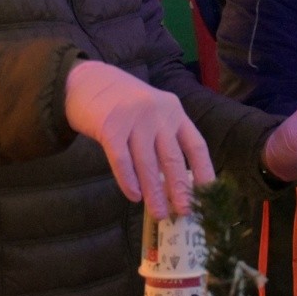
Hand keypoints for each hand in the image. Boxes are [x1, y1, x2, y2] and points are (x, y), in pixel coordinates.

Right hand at [65, 60, 213, 219]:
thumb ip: (163, 140)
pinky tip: (134, 196)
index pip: (196, 145)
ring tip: (159, 213)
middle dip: (180, 188)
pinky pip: (121, 160)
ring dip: (154, 193)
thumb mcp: (152, 114)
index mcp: (174, 112)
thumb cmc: (124, 104)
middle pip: (173, 158)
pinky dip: (128, 181)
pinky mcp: (110, 126)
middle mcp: (158, 114)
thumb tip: (174, 183)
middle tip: (185, 211)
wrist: (88, 81)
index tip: (208, 194)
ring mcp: (134, 119)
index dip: (204, 171)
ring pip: (148, 164)